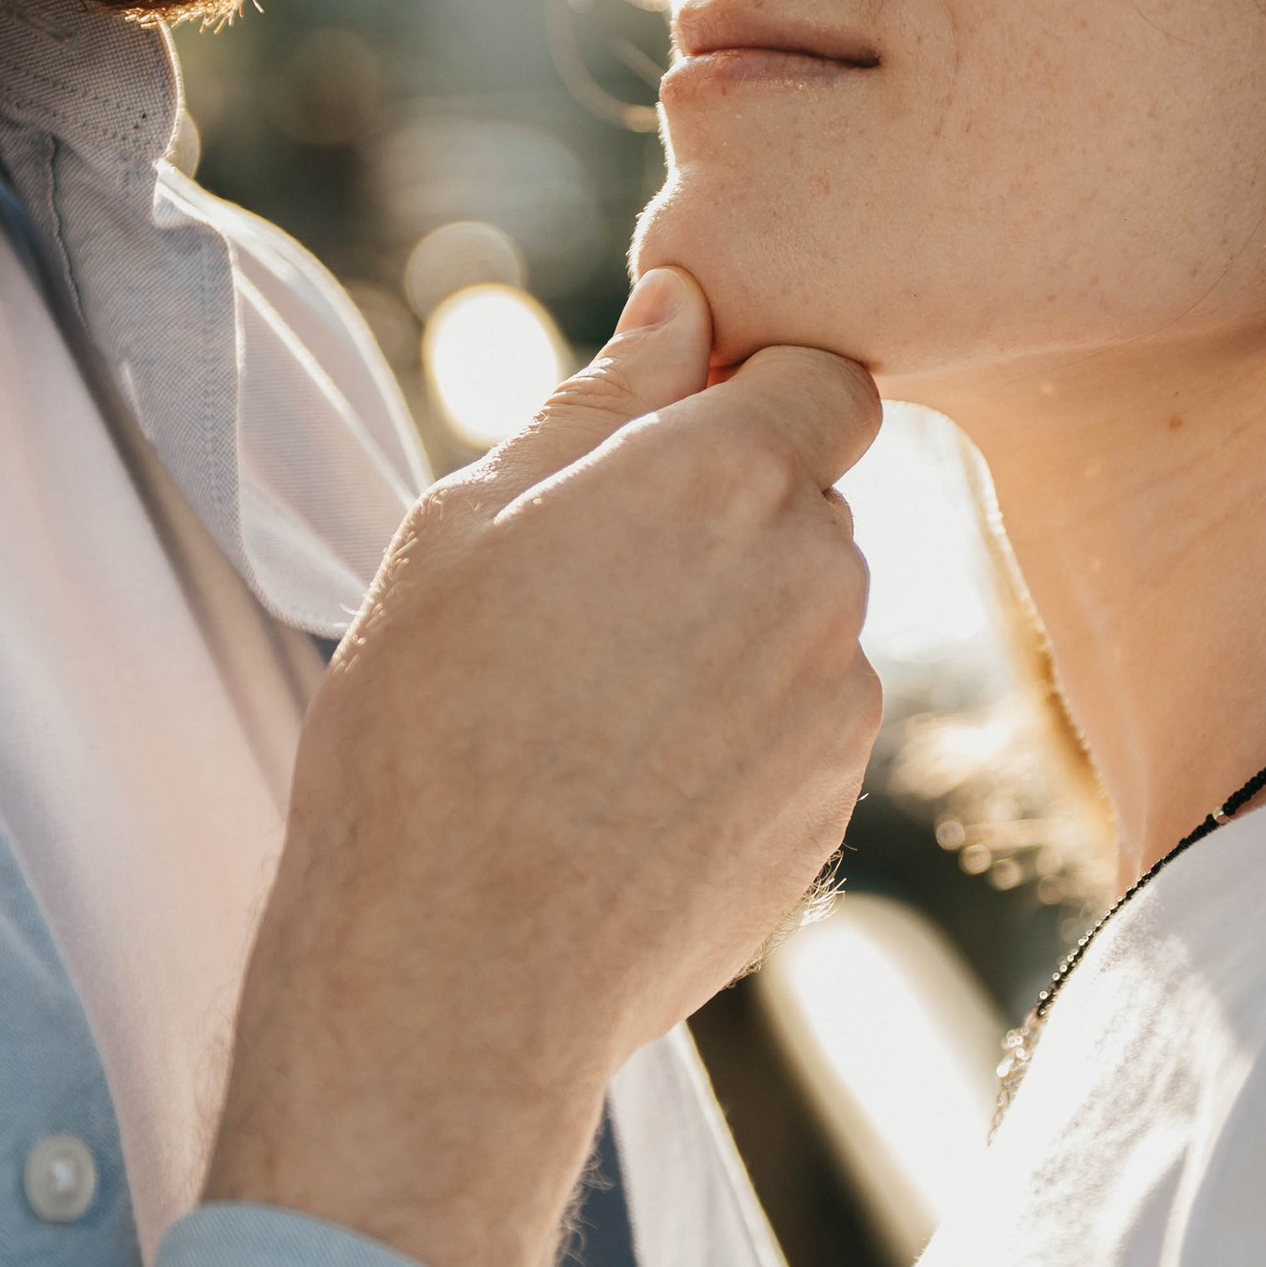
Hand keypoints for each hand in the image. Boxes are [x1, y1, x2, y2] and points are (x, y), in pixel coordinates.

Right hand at [205, 267, 881, 1266]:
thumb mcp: (469, 523)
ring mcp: (839, 705)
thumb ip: (598, 402)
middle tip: (587, 598)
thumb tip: (680, 303)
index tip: (666, 453)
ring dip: (734, 635)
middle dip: (730, 523)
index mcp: (729, 475)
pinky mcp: (833, 809)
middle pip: (814, 502)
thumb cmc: (426, 728)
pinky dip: (738, 738)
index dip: (753, 401)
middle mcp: (818, 578)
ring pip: (809, 620)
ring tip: (592, 710)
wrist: (456, 964)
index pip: (825, 377)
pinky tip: (627, 788)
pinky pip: (802, 730)